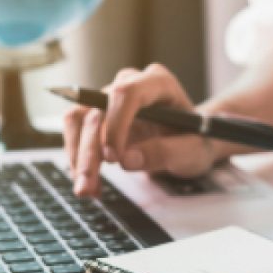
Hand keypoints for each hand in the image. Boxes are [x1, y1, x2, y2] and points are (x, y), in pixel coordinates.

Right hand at [62, 63, 218, 195]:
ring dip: (77, 156)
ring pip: (79, 120)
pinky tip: (91, 183)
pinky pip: (77, 132)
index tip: (114, 158)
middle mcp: (130, 83)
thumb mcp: (192, 151)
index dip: (115, 124)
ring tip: (87, 189)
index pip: (126, 93)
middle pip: (97, 110)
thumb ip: (165, 152)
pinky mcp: (98, 114)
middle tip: (87, 187)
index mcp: (159, 82)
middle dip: (89, 151)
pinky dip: (79, 160)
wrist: (189, 140)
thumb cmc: (195, 139)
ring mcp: (111, 98)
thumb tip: (126, 160)